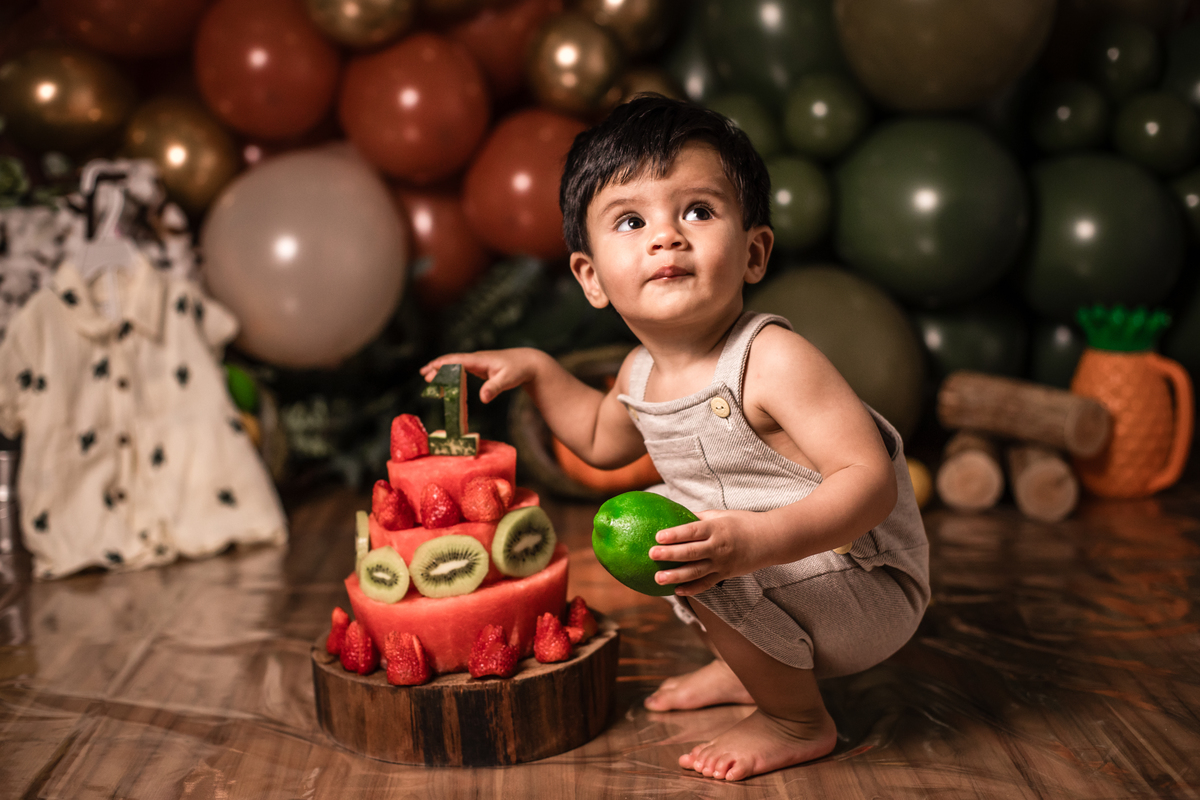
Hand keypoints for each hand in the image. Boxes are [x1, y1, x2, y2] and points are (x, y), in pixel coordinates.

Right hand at [420, 348, 542, 403]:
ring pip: (454, 363)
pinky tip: (444, 380)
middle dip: (437, 367)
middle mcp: (475, 359)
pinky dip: (449, 372)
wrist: (528, 362)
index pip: (457, 360)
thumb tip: (483, 399)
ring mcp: (476, 362)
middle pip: (452, 360)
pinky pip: (460, 368)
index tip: (430, 371)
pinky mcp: (479, 367)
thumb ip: (494, 388)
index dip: (443, 365)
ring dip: (441, 369)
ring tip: (427, 378)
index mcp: (479, 360)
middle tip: (425, 377)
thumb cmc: (518, 370)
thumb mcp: (507, 380)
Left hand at [648, 509, 763, 595]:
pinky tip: (677, 591)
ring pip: (696, 572)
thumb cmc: (742, 523)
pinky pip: (706, 584)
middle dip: (670, 555)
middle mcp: (719, 547)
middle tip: (652, 555)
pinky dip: (692, 589)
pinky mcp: (726, 575)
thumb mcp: (721, 515)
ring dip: (676, 576)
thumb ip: (699, 518)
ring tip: (658, 578)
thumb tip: (675, 516)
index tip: (658, 536)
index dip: (675, 534)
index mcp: (717, 528)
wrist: (770, 540)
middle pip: (691, 552)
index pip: (692, 531)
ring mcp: (722, 563)